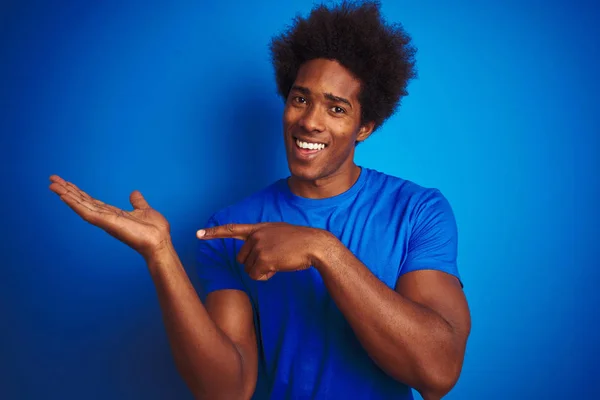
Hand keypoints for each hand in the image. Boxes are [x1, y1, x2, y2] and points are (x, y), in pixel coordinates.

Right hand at [49, 175, 170, 259]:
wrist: (160, 242)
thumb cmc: (154, 231)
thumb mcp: (144, 210)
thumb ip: (137, 202)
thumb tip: (134, 193)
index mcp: (113, 213)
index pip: (91, 201)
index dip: (79, 192)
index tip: (67, 183)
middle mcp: (106, 217)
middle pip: (82, 201)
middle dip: (68, 191)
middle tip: (52, 179)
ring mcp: (105, 220)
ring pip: (81, 205)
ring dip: (66, 195)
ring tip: (52, 184)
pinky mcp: (106, 223)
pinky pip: (87, 213)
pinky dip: (75, 204)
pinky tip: (64, 196)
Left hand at [197, 223, 331, 280]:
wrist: (314, 245)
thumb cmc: (300, 242)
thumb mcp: (279, 233)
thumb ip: (263, 239)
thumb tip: (254, 256)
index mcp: (259, 227)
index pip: (232, 229)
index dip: (214, 232)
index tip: (198, 234)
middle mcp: (256, 235)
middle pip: (240, 258)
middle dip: (253, 264)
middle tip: (273, 260)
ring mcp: (259, 246)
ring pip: (248, 268)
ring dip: (261, 271)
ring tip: (278, 262)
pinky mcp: (264, 258)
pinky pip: (255, 276)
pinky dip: (265, 277)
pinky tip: (278, 268)